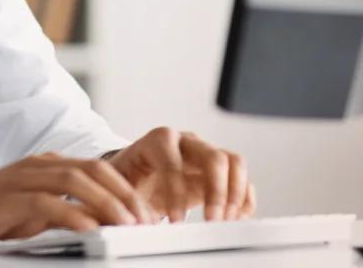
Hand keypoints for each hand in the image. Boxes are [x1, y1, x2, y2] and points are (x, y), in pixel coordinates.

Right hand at [0, 152, 154, 246]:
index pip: (99, 169)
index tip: (145, 214)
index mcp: (48, 164)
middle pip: (95, 168)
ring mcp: (24, 177)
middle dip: (125, 194)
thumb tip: (100, 225)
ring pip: (77, 181)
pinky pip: (50, 203)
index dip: (126, 190)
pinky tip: (90, 231)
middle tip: (145, 220)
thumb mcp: (34, 212)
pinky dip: (74, 216)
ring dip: (107, 203)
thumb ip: (65, 212)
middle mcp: (40, 164)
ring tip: (126, 225)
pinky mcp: (11, 197)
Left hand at [106, 127, 254, 222]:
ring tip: (227, 220)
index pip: (172, 161)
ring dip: (235, 193)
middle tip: (212, 220)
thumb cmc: (127, 177)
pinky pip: (240, 177)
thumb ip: (124, 198)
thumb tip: (130, 220)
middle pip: (213, 156)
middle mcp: (186, 142)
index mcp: (158, 141)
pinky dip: (243, 197)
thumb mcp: (118, 184)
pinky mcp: (218, 170)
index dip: (176, 192)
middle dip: (216, 192)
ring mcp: (205, 153)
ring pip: (233, 161)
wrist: (136, 172)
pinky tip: (236, 217)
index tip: (175, 220)